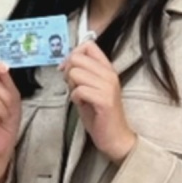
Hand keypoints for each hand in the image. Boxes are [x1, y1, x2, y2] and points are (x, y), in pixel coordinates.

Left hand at [60, 42, 136, 163]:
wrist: (115, 137)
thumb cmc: (99, 114)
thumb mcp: (89, 87)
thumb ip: (81, 72)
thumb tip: (66, 61)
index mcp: (107, 68)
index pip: (88, 45)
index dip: (72, 54)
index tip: (67, 68)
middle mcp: (109, 74)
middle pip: (77, 58)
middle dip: (68, 71)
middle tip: (73, 86)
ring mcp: (108, 86)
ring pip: (75, 73)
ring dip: (72, 87)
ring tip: (80, 97)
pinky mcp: (104, 100)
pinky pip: (79, 90)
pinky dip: (75, 98)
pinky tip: (83, 104)